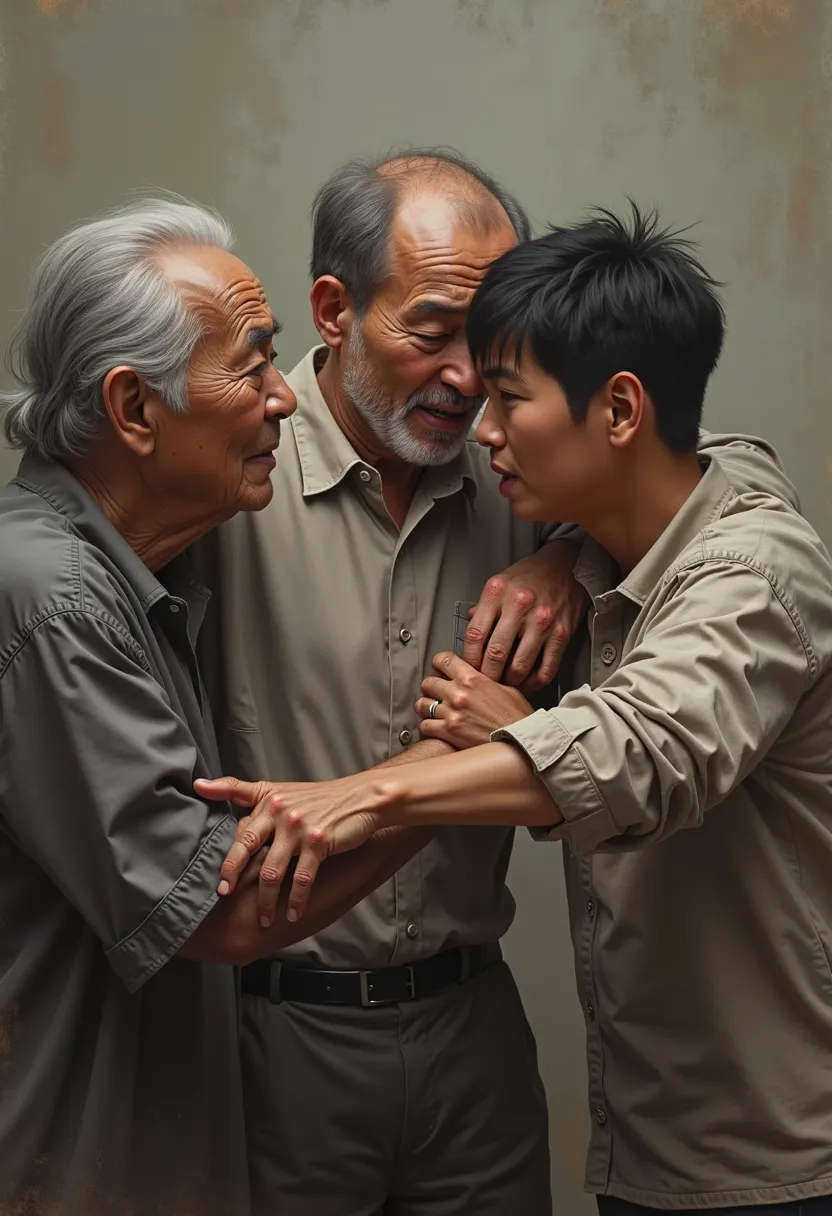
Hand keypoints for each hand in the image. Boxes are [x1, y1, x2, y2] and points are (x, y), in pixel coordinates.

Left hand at [194, 774, 388, 926]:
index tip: (218, 880)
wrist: (363, 798)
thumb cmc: (321, 798)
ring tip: (265, 919)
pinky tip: (293, 914)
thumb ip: (244, 792)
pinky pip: (301, 879)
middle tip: (224, 895)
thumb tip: (199, 786)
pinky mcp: (317, 842)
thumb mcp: (281, 789)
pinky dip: (296, 901)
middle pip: (247, 846)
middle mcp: (280, 811)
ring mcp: (298, 827)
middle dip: (232, 874)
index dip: (226, 854)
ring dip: (266, 900)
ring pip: (272, 871)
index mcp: (268, 799)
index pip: (239, 827)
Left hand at [416, 652, 532, 748]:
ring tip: (433, 710)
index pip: (444, 660)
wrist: (520, 743)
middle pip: (429, 682)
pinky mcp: (448, 732)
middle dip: (432, 687)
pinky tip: (435, 727)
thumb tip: (478, 679)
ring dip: (426, 707)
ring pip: (422, 704)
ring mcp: (451, 713)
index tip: (439, 667)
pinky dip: (428, 726)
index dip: (439, 663)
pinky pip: (424, 725)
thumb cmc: (518, 718)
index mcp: (473, 679)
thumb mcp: (507, 689)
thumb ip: (487, 681)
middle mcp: (459, 693)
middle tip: (437, 692)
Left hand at [462, 539, 588, 691]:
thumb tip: (469, 623)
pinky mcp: (561, 633)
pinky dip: (535, 683)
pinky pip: (546, 668)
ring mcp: (542, 621)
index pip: (475, 634)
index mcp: (498, 592)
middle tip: (484, 683)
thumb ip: (484, 605)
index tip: (468, 668)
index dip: (469, 658)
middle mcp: (519, 606)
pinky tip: (527, 683)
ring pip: (519, 666)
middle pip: (495, 654)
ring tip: (504, 684)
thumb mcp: (500, 580)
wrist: (567, 564)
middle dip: (487, 675)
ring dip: (510, 682)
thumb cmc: (532, 573)